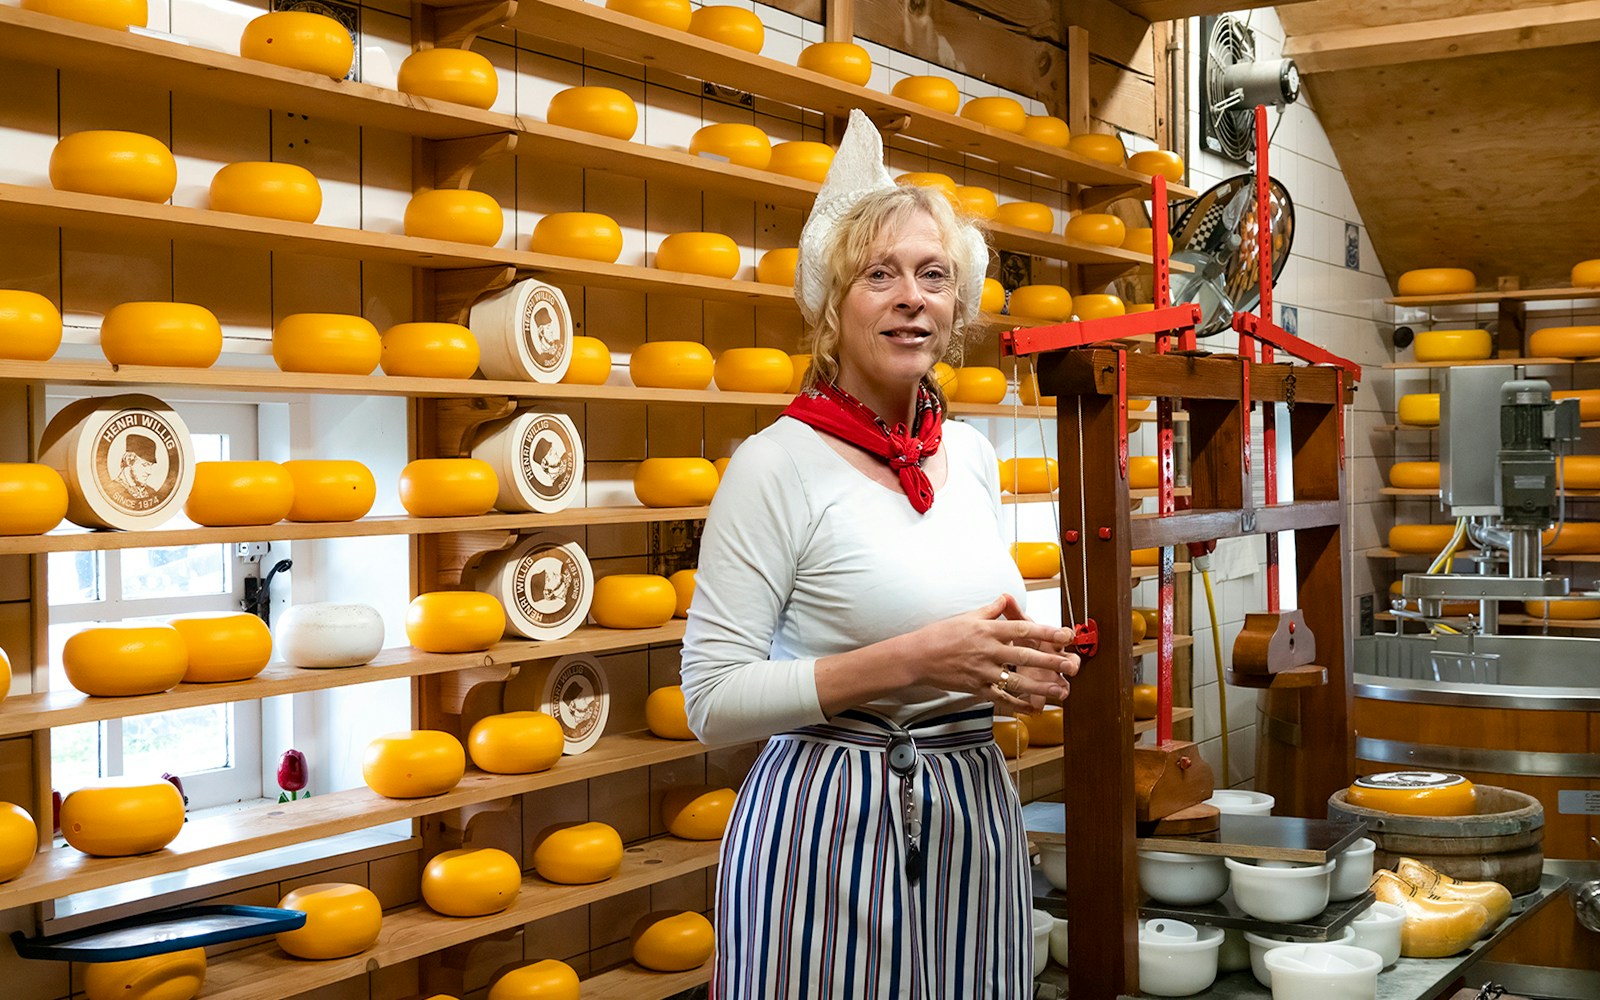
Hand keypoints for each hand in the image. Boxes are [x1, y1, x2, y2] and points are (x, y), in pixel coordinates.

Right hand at [907, 594, 1079, 712]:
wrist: (917, 656)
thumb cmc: (940, 635)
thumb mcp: (966, 617)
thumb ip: (990, 610)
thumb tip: (1005, 599)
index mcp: (988, 630)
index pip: (1023, 629)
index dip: (1047, 632)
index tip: (1066, 634)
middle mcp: (988, 651)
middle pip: (1026, 656)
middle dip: (1051, 661)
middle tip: (1072, 665)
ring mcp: (983, 671)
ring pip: (1017, 680)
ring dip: (1042, 687)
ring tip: (1061, 690)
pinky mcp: (976, 687)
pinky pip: (1001, 697)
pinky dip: (1018, 704)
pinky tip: (1033, 707)